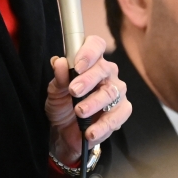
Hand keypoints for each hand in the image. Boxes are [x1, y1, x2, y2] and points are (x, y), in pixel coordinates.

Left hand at [45, 35, 131, 166]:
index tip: (77, 65)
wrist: (64, 132)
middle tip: (74, 91)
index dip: (89, 52)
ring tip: (79, 112)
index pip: (96, 45)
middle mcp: (107, 73)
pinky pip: (118, 115)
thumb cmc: (62, 105)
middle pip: (104, 69)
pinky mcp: (122, 111)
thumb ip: (59, 77)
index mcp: (91, 62)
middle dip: (88, 80)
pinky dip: (103, 125)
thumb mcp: (55, 92)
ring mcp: (117, 92)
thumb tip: (59, 62)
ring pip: (110, 92)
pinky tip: (90, 131)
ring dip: (94, 103)